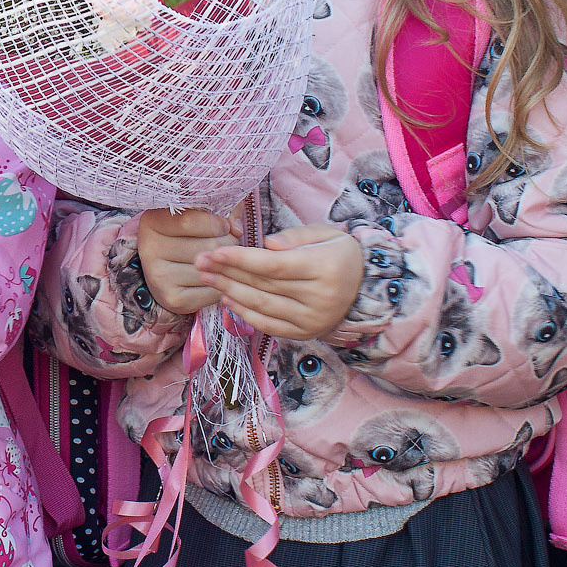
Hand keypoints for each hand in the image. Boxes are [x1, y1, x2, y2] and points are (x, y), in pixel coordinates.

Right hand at [134, 208, 236, 316]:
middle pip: (208, 246)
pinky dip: (222, 285)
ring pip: (213, 269)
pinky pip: (212, 291)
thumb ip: (221, 212)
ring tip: (221, 261)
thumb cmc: (188, 236)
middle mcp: (150, 249)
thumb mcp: (198, 215)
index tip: (224, 226)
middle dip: (228, 244)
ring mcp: (159, 276)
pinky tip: (216, 278)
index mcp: (152, 221)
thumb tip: (236, 229)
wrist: (167, 272)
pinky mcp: (173, 299)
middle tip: (225, 245)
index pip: (190, 221)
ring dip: (227, 266)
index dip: (217, 223)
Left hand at [194, 224, 363, 341]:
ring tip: (207, 278)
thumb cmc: (339, 253)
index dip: (241, 259)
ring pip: (262, 306)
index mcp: (324, 268)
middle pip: (263, 285)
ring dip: (229, 292)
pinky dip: (245, 314)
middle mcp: (319, 298)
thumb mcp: (325, 233)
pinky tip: (227, 299)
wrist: (367, 288)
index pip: (274, 266)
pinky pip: (268, 325)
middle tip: (199, 262)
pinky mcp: (305, 333)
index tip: (215, 252)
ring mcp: (312, 320)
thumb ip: (295, 236)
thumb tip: (266, 245)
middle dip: (227, 273)